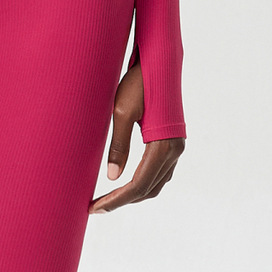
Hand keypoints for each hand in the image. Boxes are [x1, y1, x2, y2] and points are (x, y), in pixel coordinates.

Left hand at [88, 56, 184, 213]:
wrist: (158, 63)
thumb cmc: (138, 84)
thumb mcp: (122, 113)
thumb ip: (118, 146)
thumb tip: (112, 178)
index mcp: (162, 146)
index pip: (138, 185)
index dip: (116, 200)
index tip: (95, 208)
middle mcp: (174, 151)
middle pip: (148, 189)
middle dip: (122, 201)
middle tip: (96, 206)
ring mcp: (176, 148)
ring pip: (155, 184)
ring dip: (132, 194)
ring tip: (107, 198)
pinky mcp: (172, 143)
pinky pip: (159, 173)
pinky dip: (142, 183)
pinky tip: (124, 182)